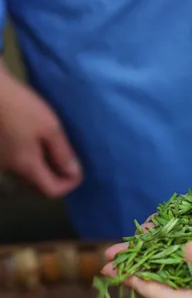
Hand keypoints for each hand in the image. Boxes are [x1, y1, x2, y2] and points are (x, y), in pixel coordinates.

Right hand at [0, 63, 81, 196]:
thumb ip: (62, 152)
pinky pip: (14, 163)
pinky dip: (27, 159)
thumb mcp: (49, 127)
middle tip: (66, 161)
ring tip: (51, 150)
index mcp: (26, 167)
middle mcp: (9, 170)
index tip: (77, 170)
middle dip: (54, 178)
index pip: (52, 191)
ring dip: (40, 168)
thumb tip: (73, 172)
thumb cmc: (18, 106)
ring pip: (24, 175)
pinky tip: (32, 142)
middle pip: (37, 185)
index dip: (69, 184)